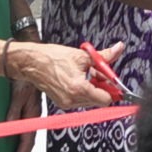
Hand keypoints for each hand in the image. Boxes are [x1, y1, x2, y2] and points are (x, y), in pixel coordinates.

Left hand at [6, 80, 40, 151]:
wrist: (34, 64)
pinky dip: (26, 141)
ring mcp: (34, 114)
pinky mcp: (32, 110)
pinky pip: (30, 130)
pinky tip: (22, 144)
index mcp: (32, 114)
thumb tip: (10, 126)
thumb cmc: (25, 78)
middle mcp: (35, 117)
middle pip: (30, 143)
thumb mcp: (18, 93)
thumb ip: (14, 110)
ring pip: (30, 138)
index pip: (26, 140)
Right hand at [9, 40, 125, 109]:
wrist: (32, 63)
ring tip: (86, 74)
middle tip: (98, 73)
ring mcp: (66, 103)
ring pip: (90, 101)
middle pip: (99, 101)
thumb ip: (105, 56)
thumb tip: (119, 48)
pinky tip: (78, 78)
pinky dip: (84, 91)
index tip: (113, 81)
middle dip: (103, 87)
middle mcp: (72, 100)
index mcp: (79, 88)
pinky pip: (80, 100)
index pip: (106, 99)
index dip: (113, 90)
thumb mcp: (83, 55)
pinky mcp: (61, 103)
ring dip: (93, 88)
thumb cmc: (54, 58)